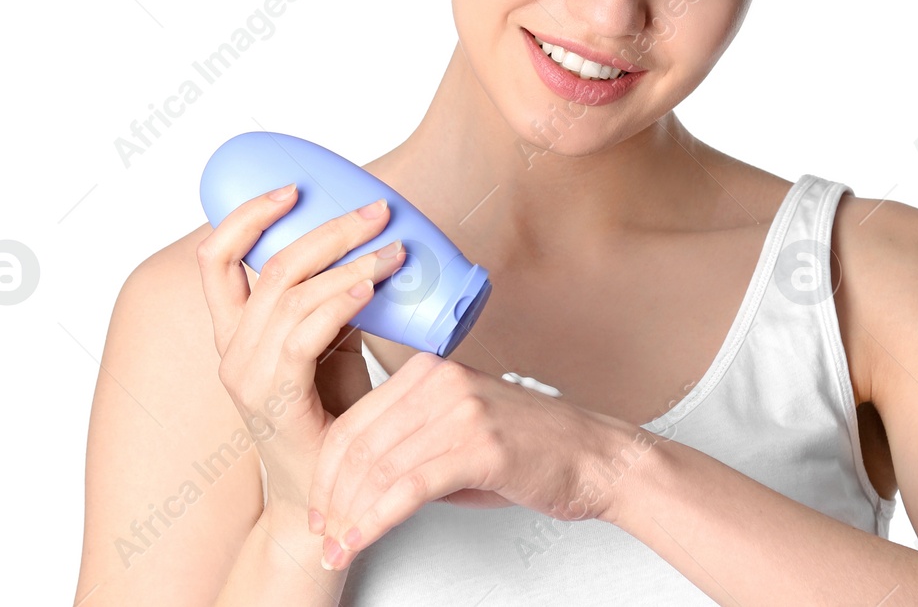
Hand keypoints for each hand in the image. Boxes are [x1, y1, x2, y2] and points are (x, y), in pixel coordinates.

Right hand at [195, 183, 408, 522]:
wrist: (326, 498)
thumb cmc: (333, 418)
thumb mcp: (332, 345)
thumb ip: (337, 302)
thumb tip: (374, 249)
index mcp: (236, 331)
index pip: (217, 259)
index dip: (246, 215)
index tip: (292, 187)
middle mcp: (232, 349)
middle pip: (269, 264)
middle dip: (326, 227)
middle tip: (376, 209)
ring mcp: (248, 376)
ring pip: (290, 294)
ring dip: (348, 261)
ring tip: (394, 248)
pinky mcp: (275, 399)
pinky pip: (303, 336)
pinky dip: (339, 302)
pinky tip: (371, 285)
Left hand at [308, 351, 639, 569]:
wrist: (597, 458)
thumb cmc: (536, 449)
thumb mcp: (463, 432)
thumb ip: (414, 444)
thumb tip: (364, 482)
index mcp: (431, 371)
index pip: (356, 419)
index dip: (327, 470)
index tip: (320, 507)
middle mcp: (442, 382)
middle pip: (358, 443)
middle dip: (331, 498)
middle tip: (323, 534)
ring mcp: (461, 410)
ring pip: (378, 468)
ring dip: (349, 516)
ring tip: (338, 547)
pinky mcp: (480, 446)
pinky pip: (409, 487)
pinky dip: (375, 520)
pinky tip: (360, 540)